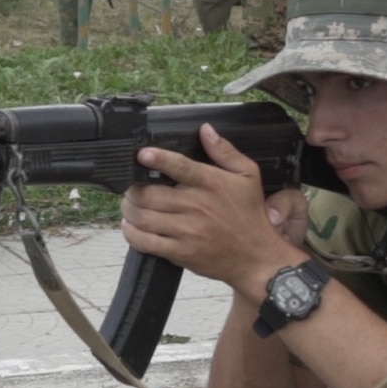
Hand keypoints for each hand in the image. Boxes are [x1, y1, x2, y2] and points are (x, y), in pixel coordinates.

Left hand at [120, 123, 304, 292]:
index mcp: (211, 183)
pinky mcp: (181, 252)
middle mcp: (196, 206)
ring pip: (144, 217)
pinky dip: (132, 233)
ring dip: (129, 210)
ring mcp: (187, 231)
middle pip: (150, 194)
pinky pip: (147, 242)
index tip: (142, 154)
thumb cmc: (250, 214)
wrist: (257, 257)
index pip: (179, 166)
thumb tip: (206, 129)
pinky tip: (132, 226)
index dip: (157, 159)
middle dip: (133, 189)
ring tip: (130, 205)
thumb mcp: (248, 175)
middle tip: (132, 187)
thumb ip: (225, 151)